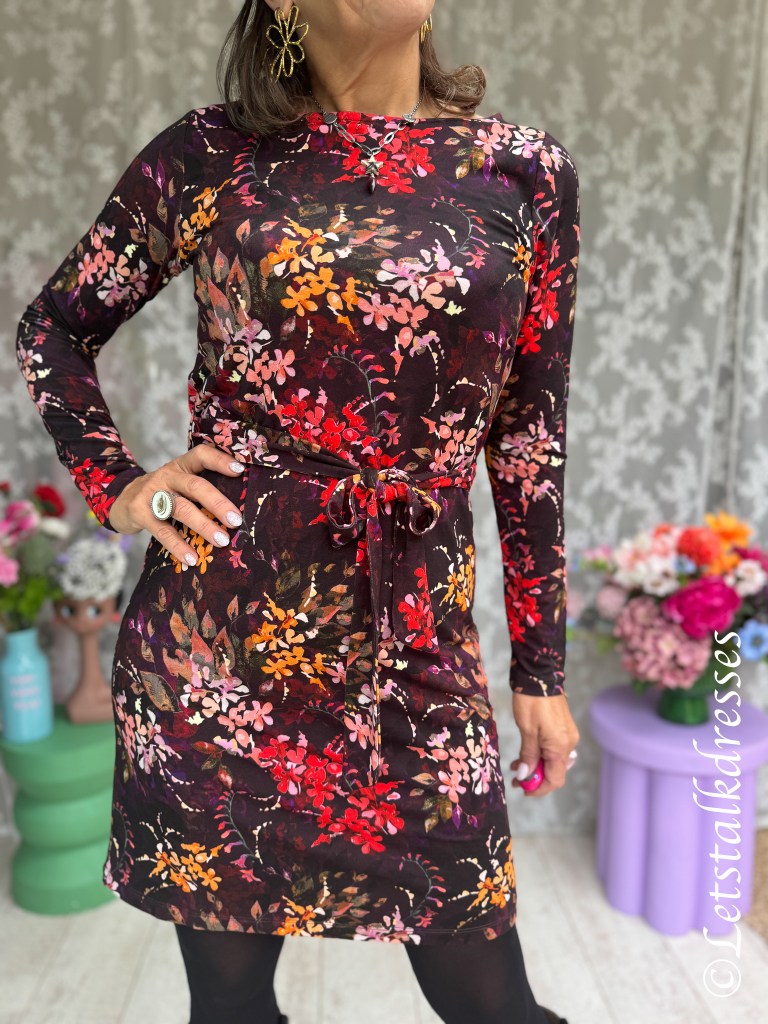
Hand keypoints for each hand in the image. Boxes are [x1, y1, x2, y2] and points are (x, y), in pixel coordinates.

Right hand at [108, 444, 246, 567]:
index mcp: (180, 466)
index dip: (219, 460)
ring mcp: (152, 494)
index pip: (200, 455)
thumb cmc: (161, 493)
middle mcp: (167, 476)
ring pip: (181, 509)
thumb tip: (235, 510)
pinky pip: (163, 532)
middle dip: (217, 503)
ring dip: (204, 525)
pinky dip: (178, 546)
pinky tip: (192, 558)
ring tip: (222, 541)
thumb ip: (199, 488)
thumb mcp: (177, 482)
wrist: (120, 500)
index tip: (239, 470)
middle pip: (195, 486)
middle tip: (235, 520)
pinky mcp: (141, 514)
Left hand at [509, 692, 578, 797]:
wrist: (540, 676)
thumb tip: (525, 776)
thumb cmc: (531, 701)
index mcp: (561, 746)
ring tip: (517, 765)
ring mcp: (568, 736)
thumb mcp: (526, 730)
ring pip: (553, 760)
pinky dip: (541, 754)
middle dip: (536, 777)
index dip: (539, 788)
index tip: (523, 789)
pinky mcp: (564, 729)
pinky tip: (527, 752)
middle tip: (516, 778)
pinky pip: (554, 749)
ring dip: (536, 765)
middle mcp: (569, 743)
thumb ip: (528, 755)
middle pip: (555, 771)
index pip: (555, 779)